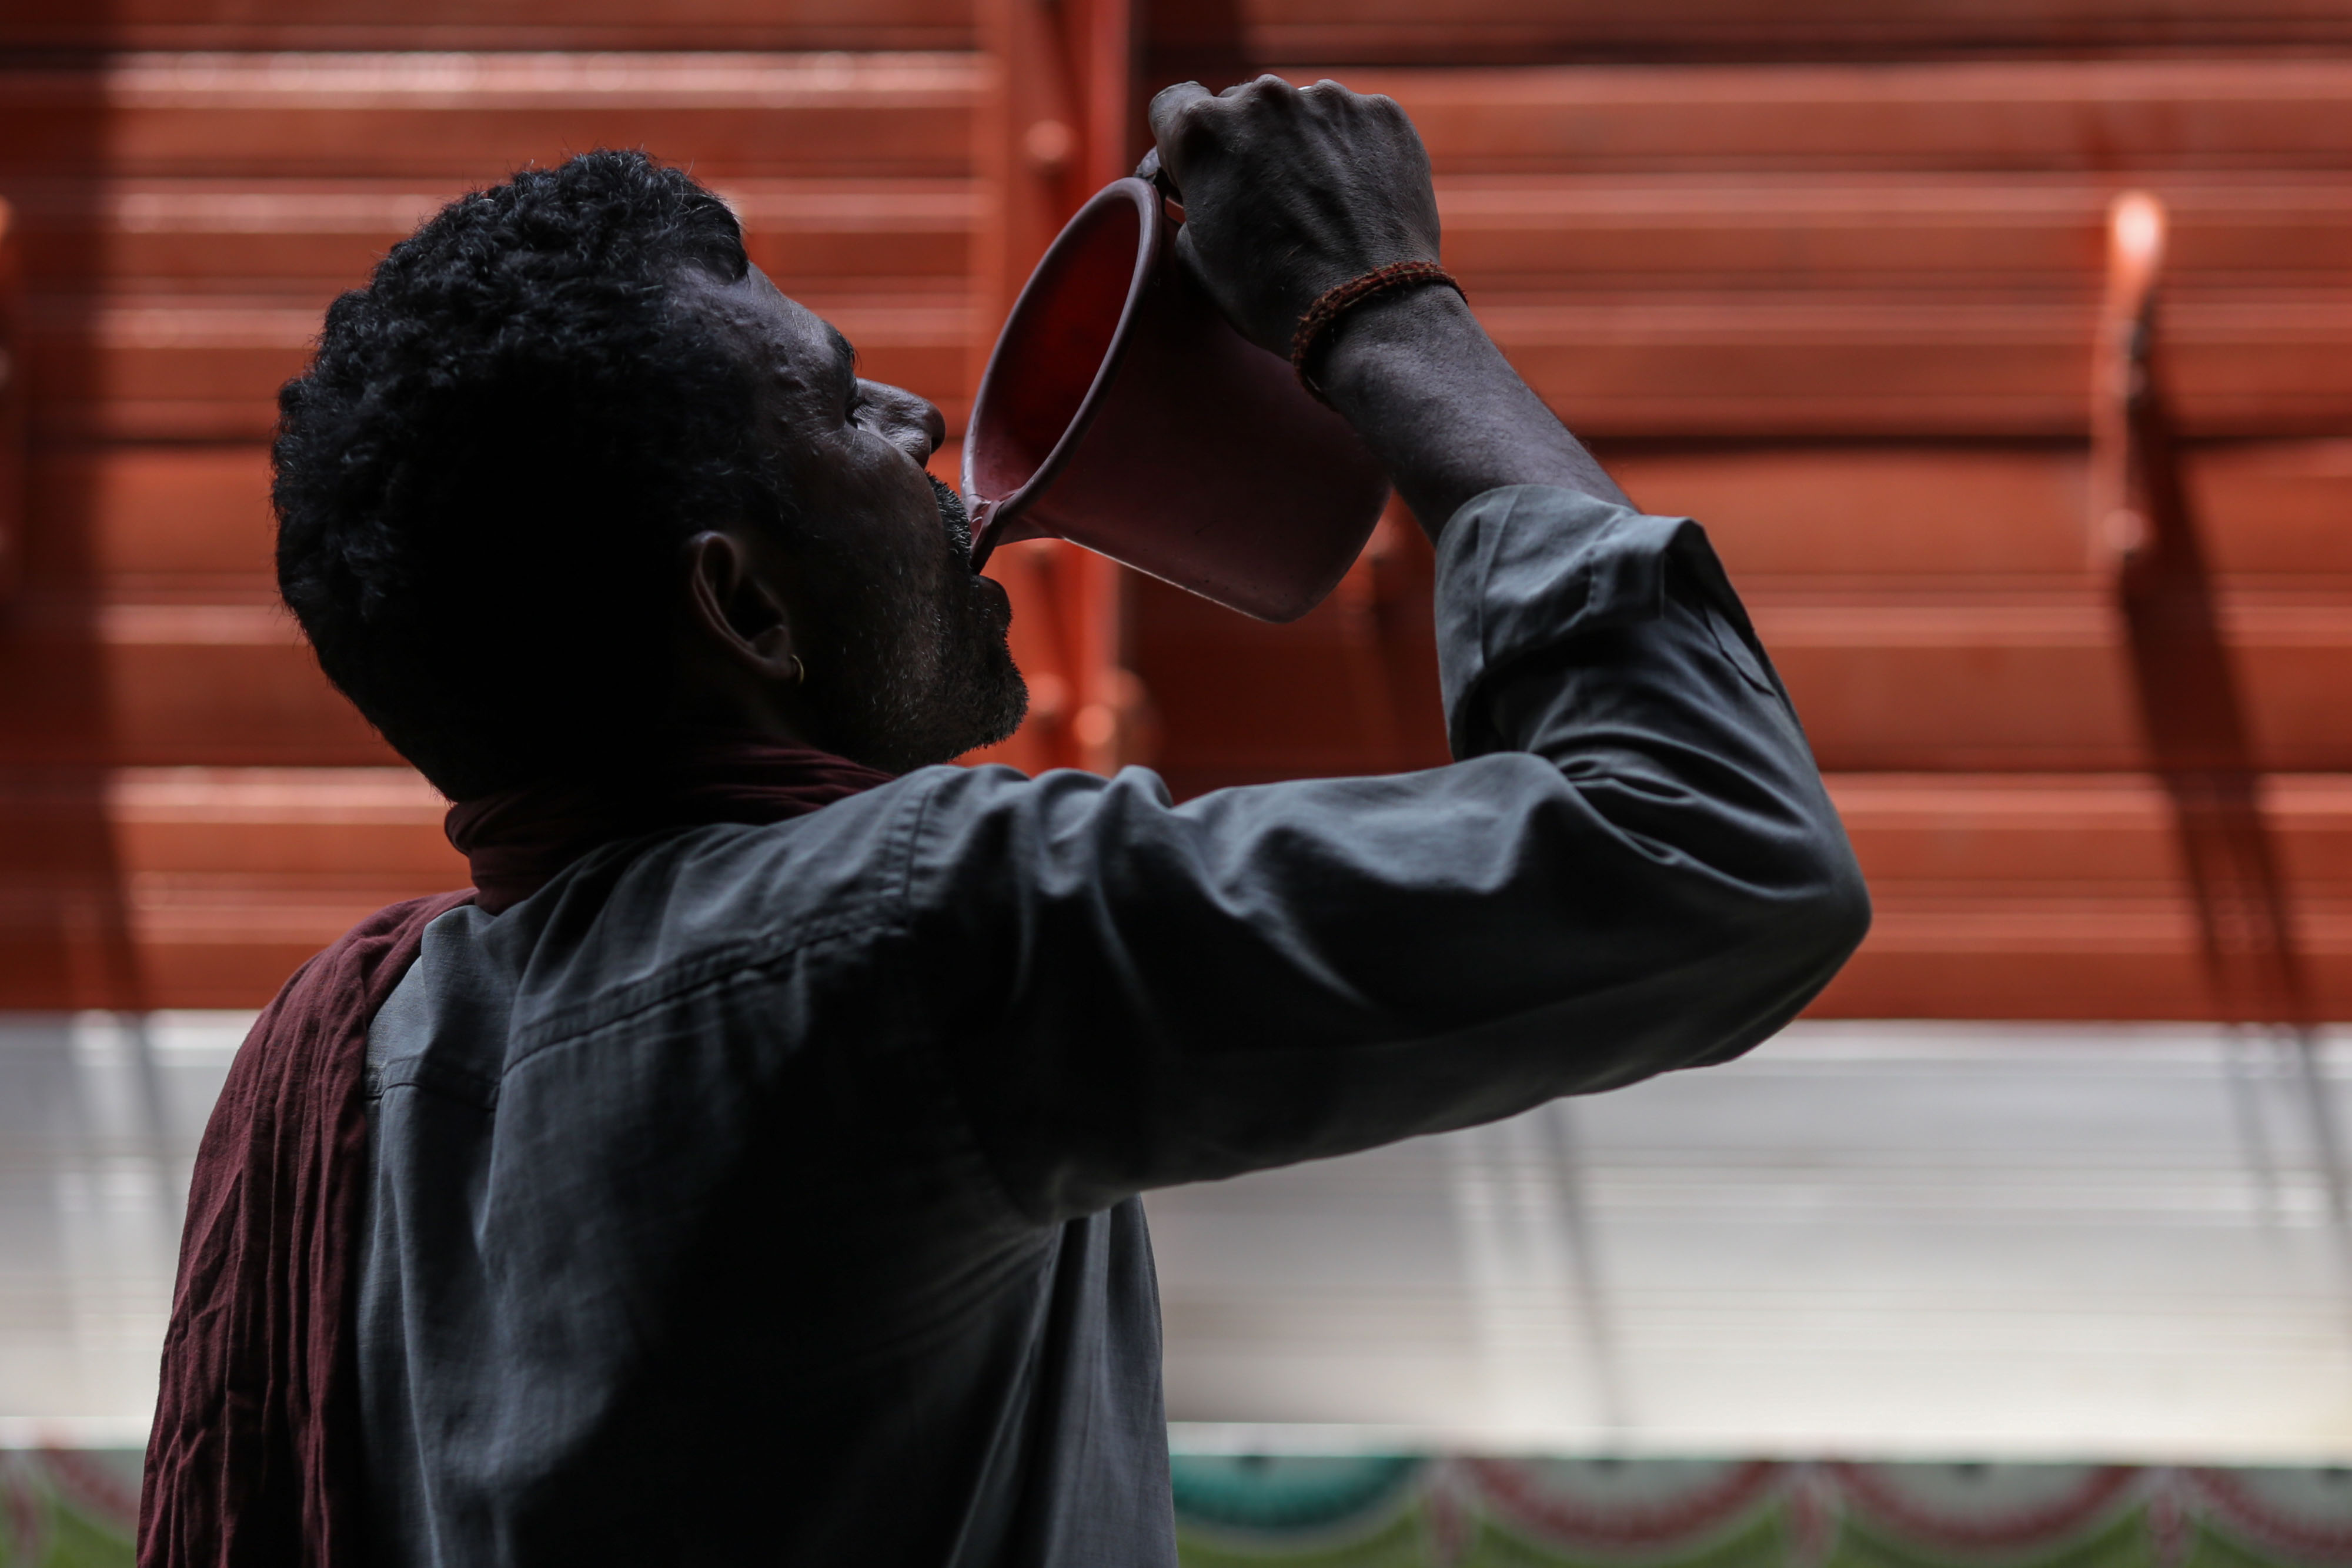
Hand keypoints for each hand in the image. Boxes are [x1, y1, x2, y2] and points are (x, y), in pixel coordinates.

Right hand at [1144, 76, 1440, 356]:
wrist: (1370, 309)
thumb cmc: (1274, 296)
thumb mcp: (1198, 259)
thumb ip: (1190, 204)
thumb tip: (1204, 190)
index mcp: (1202, 130)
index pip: (1172, 107)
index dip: (1184, 145)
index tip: (1202, 172)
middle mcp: (1262, 98)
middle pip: (1241, 108)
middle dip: (1246, 145)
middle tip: (1267, 200)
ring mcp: (1327, 100)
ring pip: (1301, 113)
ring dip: (1301, 146)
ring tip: (1320, 205)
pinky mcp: (1380, 113)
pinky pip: (1353, 124)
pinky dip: (1350, 152)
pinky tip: (1357, 199)